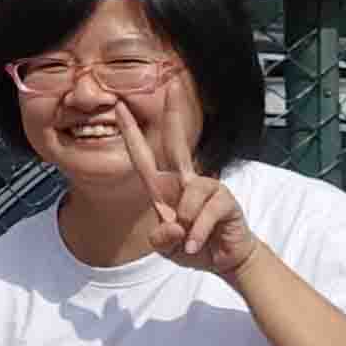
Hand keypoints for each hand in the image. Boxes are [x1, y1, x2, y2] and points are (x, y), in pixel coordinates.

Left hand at [128, 97, 255, 283]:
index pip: (144, 156)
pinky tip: (198, 244)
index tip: (119, 107)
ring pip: (190, 191)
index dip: (132, 133)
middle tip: (172, 85)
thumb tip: (173, 226)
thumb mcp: (167, 247)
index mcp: (163, 188)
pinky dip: (198, 233)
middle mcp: (185, 181)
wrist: (223, 259)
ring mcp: (207, 187)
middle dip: (174, 115)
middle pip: (178, 142)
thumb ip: (161, 238)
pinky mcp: (225, 200)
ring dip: (185, 221)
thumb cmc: (193, 246)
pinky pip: (205, 213)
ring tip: (188, 239)